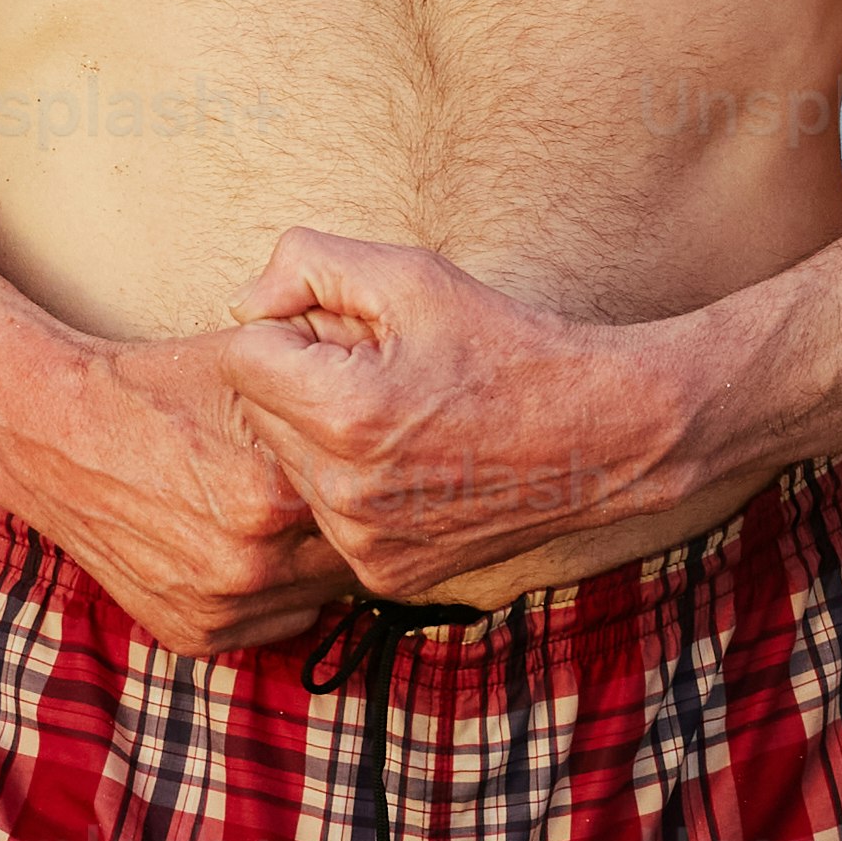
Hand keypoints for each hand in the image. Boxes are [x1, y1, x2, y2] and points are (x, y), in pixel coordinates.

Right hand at [0, 326, 360, 655]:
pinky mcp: (194, 636)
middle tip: (328, 492)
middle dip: (342, 525)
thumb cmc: (154, 391)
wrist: (55, 435)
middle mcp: (252, 564)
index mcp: (274, 497)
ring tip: (283, 517)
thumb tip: (387, 412)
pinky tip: (244, 546)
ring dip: (309, 563)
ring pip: (314, 595)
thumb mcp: (246, 370)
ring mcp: (221, 607)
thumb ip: (322, 395)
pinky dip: (267, 592)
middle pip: (346, 556)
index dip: (365, 479)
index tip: (361, 462)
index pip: (366, 504)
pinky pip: (268, 623)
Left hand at [202, 231, 732, 607]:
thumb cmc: (504, 344)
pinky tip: (413, 465)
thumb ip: (306, 264)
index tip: (346, 331)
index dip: (290, 329)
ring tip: (401, 417)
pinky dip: (354, 488)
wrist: (600, 436)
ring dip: (322, 438)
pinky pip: (330, 517)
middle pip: (258, 415)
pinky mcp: (386, 576)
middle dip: (301, 383)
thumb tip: (242, 304)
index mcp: (344, 414)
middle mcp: (345, 492)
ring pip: (290, 469)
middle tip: (379, 371)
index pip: (241, 356)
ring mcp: (365, 543)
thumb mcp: (410, 275)